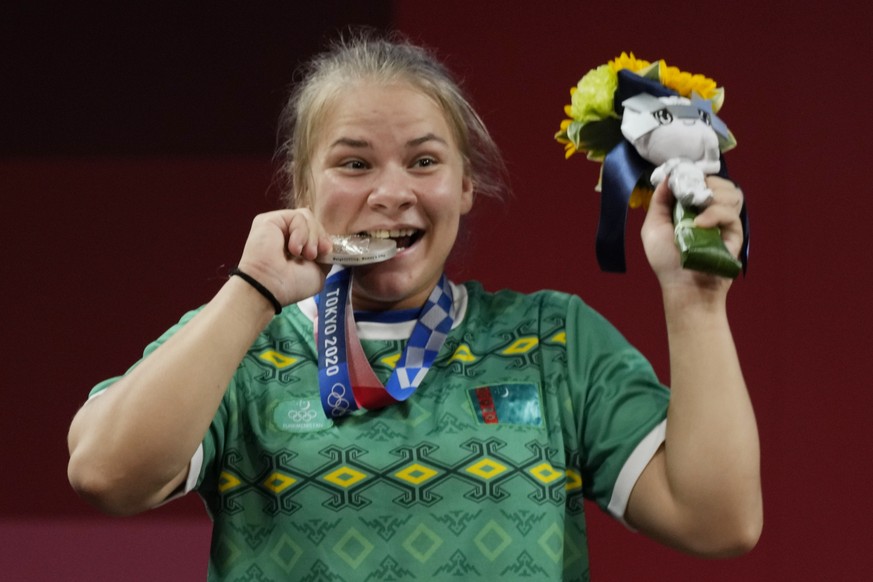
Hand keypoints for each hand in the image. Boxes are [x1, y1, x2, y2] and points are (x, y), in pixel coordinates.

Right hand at [236, 209, 333, 305]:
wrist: (271, 286)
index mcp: (297, 245)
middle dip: (320, 237)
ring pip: (307, 217)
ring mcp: (278, 226)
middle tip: (313, 255)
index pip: (316, 230)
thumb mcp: (319, 272)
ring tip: (305, 254)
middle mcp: (286, 234)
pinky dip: (301, 232)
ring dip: (311, 236)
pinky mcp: (269, 220)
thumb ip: (325, 254)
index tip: (327, 252)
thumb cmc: (291, 285)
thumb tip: (327, 243)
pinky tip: (293, 249)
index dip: (324, 238)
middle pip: (313, 222)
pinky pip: (297, 216)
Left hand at [641, 176, 743, 293]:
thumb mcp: (653, 227)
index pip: (703, 181)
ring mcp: (724, 222)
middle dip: (706, 183)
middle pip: (721, 183)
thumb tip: (669, 176)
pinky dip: (715, 214)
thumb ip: (659, 201)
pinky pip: (731, 214)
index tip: (684, 176)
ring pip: (732, 193)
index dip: (695, 175)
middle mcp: (711, 212)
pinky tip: (700, 224)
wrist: (682, 287)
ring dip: (713, 196)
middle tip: (692, 193)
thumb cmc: (666, 260)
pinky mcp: (734, 233)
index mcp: (692, 208)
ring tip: (697, 209)